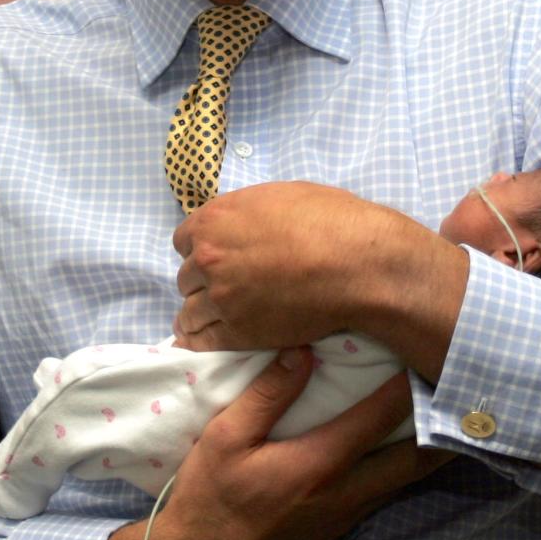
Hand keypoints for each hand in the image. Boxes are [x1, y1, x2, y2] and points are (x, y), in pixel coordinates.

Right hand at [99, 347, 453, 539]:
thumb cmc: (207, 498)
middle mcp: (345, 494)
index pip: (379, 419)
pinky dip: (403, 470)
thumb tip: (303, 351)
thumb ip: (267, 395)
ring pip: (403, 482)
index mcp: (319, 466)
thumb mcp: (225, 438)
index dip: (407, 388)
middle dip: (442, 428)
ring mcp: (345, 517)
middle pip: (413, 461)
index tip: (426, 357)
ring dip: (427, 452)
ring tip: (444, 418)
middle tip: (460, 394)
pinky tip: (401, 451)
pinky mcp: (337, 530)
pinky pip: (384, 494)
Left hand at [173, 181, 468, 381]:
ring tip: (205, 321)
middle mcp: (208, 258)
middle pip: (187, 276)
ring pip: (190, 311)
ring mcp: (221, 297)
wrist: (356, 264)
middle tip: (223, 288)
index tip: (216, 258)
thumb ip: (249, 212)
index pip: (184, 240)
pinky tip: (198, 343)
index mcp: (215, 220)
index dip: (201, 249)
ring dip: (198, 314)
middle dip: (202, 281)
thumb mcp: (282, 196)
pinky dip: (199, 342)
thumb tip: (247, 222)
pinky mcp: (237, 332)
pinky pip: (203, 341)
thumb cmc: (331, 221)